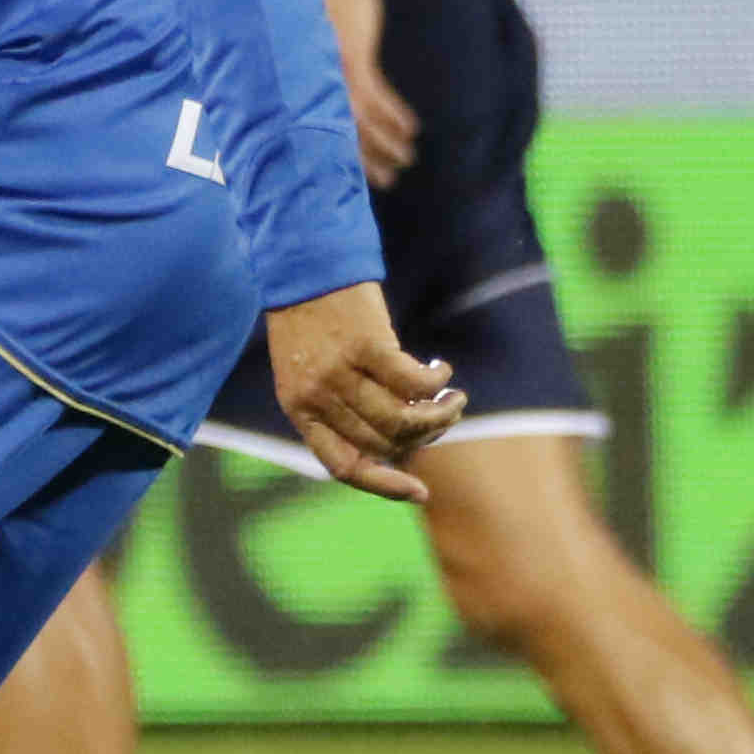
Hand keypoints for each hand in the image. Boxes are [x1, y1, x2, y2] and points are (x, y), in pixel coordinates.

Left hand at [265, 281, 464, 502]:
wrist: (302, 262)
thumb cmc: (310, 318)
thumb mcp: (308, 369)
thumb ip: (338, 405)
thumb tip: (396, 443)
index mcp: (299, 408)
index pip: (342, 465)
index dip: (384, 484)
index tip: (421, 491)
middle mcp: (317, 396)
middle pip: (383, 441)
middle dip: (423, 436)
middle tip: (445, 417)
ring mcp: (339, 372)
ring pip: (403, 418)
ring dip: (439, 414)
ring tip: (454, 398)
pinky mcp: (366, 345)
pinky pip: (413, 384)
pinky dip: (435, 383)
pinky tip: (441, 370)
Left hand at [313, 0, 417, 189]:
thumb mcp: (317, 30)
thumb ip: (322, 54)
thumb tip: (331, 68)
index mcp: (307, 79)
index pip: (322, 125)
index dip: (340, 152)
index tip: (356, 173)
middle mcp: (315, 82)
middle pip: (341, 132)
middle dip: (364, 161)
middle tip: (385, 183)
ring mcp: (333, 71)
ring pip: (361, 122)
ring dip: (385, 145)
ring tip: (404, 163)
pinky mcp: (352, 57)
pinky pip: (376, 98)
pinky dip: (394, 117)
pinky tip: (411, 131)